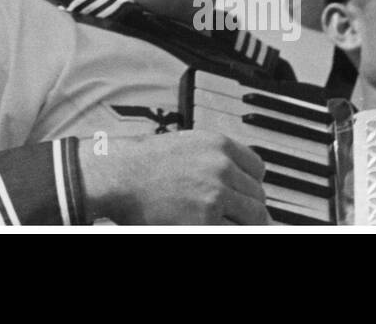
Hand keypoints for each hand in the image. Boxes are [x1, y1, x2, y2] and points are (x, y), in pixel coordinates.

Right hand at [80, 130, 268, 224]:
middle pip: (257, 196)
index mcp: (219, 145)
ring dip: (240, 224)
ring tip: (216, 221)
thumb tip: (246, 189)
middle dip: (247, 209)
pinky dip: (226, 230)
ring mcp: (215, 195)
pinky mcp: (206, 222)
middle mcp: (222, 167)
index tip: (241, 193)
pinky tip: (207, 225)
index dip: (250, 184)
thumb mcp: (187, 146)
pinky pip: (233, 231)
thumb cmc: (145, 163)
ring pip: (253, 218)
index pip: (258, 169)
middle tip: (228, 215)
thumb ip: (217, 161)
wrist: (118, 175)